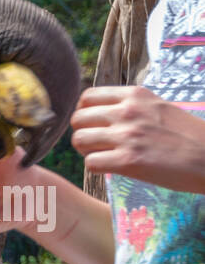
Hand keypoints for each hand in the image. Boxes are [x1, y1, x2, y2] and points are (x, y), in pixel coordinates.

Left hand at [70, 85, 204, 194]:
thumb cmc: (187, 136)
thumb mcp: (158, 108)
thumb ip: (131, 107)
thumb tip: (101, 115)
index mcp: (136, 95)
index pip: (87, 97)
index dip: (84, 113)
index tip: (94, 125)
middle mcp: (128, 111)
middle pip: (77, 119)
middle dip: (82, 133)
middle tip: (96, 145)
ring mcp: (127, 135)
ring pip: (79, 140)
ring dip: (87, 151)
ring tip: (105, 156)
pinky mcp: (128, 160)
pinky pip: (90, 163)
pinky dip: (97, 168)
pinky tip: (112, 168)